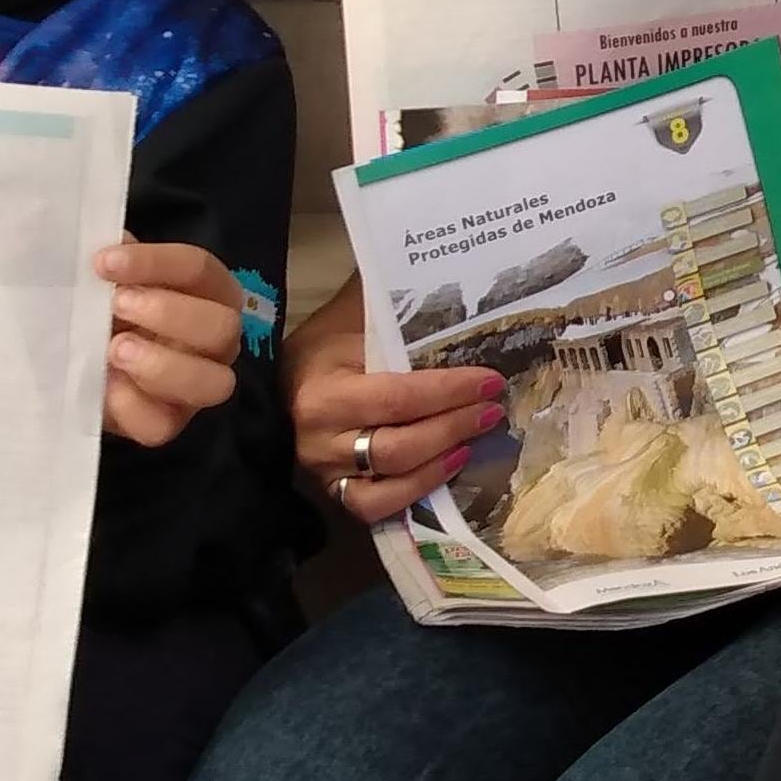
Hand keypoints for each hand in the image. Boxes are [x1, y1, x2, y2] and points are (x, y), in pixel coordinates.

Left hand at [98, 239, 245, 446]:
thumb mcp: (110, 279)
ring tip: (113, 349)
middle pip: (224, 327)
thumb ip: (116, 261)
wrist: (83, 360)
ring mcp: (197, 386)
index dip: (155, 262)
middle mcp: (216, 341)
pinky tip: (102, 384)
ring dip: (162, 364)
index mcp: (209, 295)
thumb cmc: (108, 309)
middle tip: (116, 305)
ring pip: (213, 384)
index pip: (200, 269)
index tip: (103, 262)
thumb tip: (112, 241)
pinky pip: (163, 426)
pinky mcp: (168, 423)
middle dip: (169, 314)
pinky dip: (131, 405)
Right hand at [281, 281, 501, 526]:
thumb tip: (450, 273)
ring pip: (391, 479)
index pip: (398, 397)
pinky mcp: (335, 492)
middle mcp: (319, 437)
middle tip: (493, 408)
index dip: (449, 392)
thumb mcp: (356, 314)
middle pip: (399, 444)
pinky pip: (376, 507)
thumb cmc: (331, 341)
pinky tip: (449, 465)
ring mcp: (324, 471)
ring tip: (477, 435)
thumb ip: (394, 303)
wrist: (287, 377)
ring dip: (443, 458)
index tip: (490, 380)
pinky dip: (416, 491)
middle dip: (454, 425)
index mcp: (323, 389)